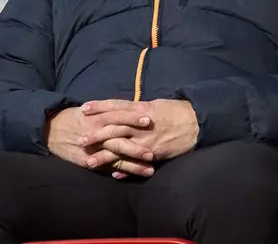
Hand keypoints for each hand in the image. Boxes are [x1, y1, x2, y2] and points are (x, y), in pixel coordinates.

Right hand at [45, 105, 154, 178]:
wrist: (50, 129)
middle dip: (137, 148)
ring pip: (116, 158)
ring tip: (150, 170)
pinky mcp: (87, 161)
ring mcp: (93, 150)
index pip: (119, 116)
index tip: (149, 119)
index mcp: (99, 118)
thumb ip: (112, 112)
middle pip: (119, 141)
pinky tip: (130, 177)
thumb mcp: (93, 110)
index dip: (133, 117)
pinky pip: (105, 168)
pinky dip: (117, 172)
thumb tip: (136, 108)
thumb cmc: (77, 117)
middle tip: (154, 152)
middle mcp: (97, 134)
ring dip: (133, 165)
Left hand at [80, 99, 198, 176]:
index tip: (84, 108)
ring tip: (88, 162)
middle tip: (80, 139)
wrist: (197, 123)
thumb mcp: (158, 105)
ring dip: (104, 156)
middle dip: (96, 133)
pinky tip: (113, 173)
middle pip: (113, 127)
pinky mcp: (153, 153)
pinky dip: (124, 168)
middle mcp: (141, 124)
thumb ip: (140, 110)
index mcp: (142, 109)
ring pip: (121, 148)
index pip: (116, 106)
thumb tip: (127, 110)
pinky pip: (135, 162)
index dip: (100, 106)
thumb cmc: (178, 111)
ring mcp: (146, 140)